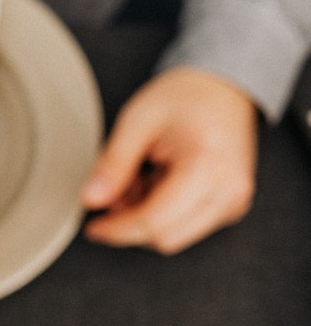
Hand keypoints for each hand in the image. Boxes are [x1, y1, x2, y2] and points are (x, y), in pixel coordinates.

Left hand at [81, 67, 257, 254]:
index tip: (93, 226)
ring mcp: (234, 201)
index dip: (117, 230)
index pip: (155, 223)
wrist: (221, 88)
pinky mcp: (230, 206)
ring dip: (146, 217)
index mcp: (209, 167)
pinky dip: (162, 213)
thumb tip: (91, 200)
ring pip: (175, 236)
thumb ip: (112, 164)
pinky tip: (156, 182)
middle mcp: (229, 191)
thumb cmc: (184, 97)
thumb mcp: (137, 121)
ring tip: (141, 177)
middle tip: (118, 189)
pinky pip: (187, 226)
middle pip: (166, 237)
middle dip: (131, 222)